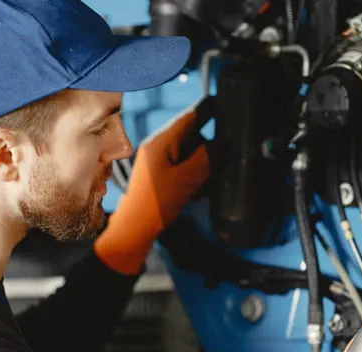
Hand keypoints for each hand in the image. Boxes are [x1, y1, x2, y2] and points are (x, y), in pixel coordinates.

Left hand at [94, 98, 213, 274]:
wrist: (134, 230)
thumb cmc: (154, 205)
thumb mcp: (186, 180)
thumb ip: (205, 159)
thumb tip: (220, 144)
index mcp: (161, 142)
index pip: (189, 117)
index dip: (209, 112)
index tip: (227, 110)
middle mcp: (158, 147)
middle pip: (191, 135)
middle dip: (208, 142)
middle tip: (225, 152)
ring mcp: (158, 161)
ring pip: (189, 151)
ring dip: (203, 160)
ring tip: (212, 174)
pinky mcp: (161, 175)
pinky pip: (183, 166)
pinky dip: (195, 172)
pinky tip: (201, 186)